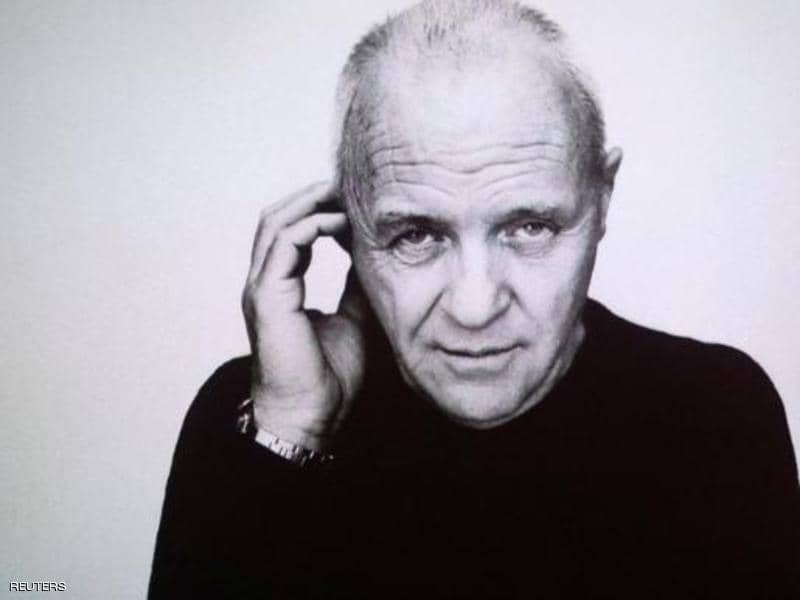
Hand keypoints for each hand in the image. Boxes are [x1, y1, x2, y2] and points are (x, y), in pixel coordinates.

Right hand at [242, 182, 366, 449]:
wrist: (311, 415)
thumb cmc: (328, 375)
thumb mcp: (352, 317)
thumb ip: (355, 284)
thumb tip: (372, 256)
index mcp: (280, 286)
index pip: (292, 232)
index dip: (319, 211)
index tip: (353, 202)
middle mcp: (265, 282)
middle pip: (278, 217)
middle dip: (312, 196)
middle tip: (348, 185)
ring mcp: (262, 287)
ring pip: (276, 223)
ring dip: (311, 203)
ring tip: (344, 194)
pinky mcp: (267, 297)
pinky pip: (284, 244)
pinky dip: (311, 225)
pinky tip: (341, 223)